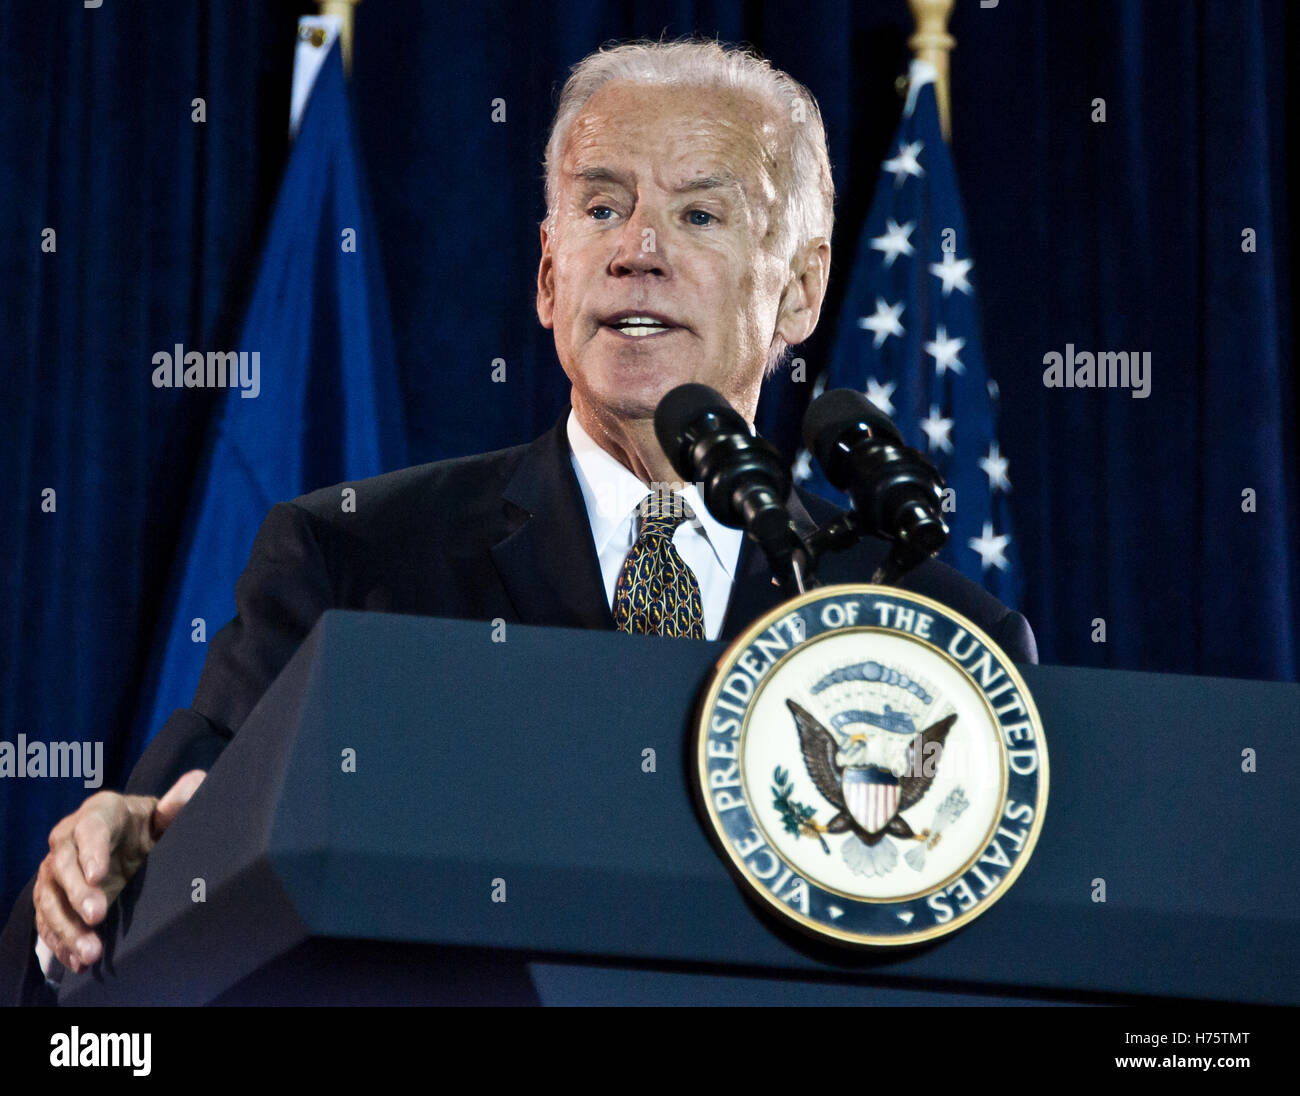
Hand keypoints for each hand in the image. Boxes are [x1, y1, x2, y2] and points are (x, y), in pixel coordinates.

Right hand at [33, 769, 206, 972]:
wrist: (130, 841)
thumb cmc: (148, 826)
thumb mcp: (163, 815)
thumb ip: (179, 802)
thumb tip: (197, 781)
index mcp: (99, 813)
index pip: (91, 828)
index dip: (92, 851)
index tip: (100, 875)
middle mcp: (69, 840)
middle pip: (64, 865)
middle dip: (77, 893)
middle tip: (97, 916)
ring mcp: (57, 870)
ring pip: (50, 897)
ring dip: (67, 926)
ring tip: (90, 952)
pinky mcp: (53, 897)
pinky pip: (48, 920)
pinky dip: (60, 941)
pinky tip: (77, 961)